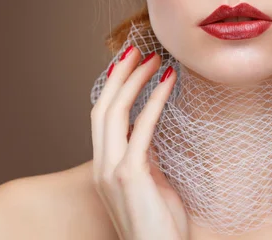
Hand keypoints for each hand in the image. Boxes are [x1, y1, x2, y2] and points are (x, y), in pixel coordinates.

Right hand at [91, 46, 187, 239]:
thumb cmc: (160, 224)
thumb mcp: (151, 183)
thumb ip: (146, 157)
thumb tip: (152, 131)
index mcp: (104, 167)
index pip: (102, 117)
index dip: (113, 87)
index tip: (128, 64)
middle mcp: (102, 166)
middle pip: (102, 108)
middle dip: (119, 76)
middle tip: (137, 50)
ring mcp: (112, 170)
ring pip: (114, 112)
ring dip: (135, 81)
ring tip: (154, 59)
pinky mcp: (130, 175)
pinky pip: (142, 128)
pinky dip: (155, 100)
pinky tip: (169, 82)